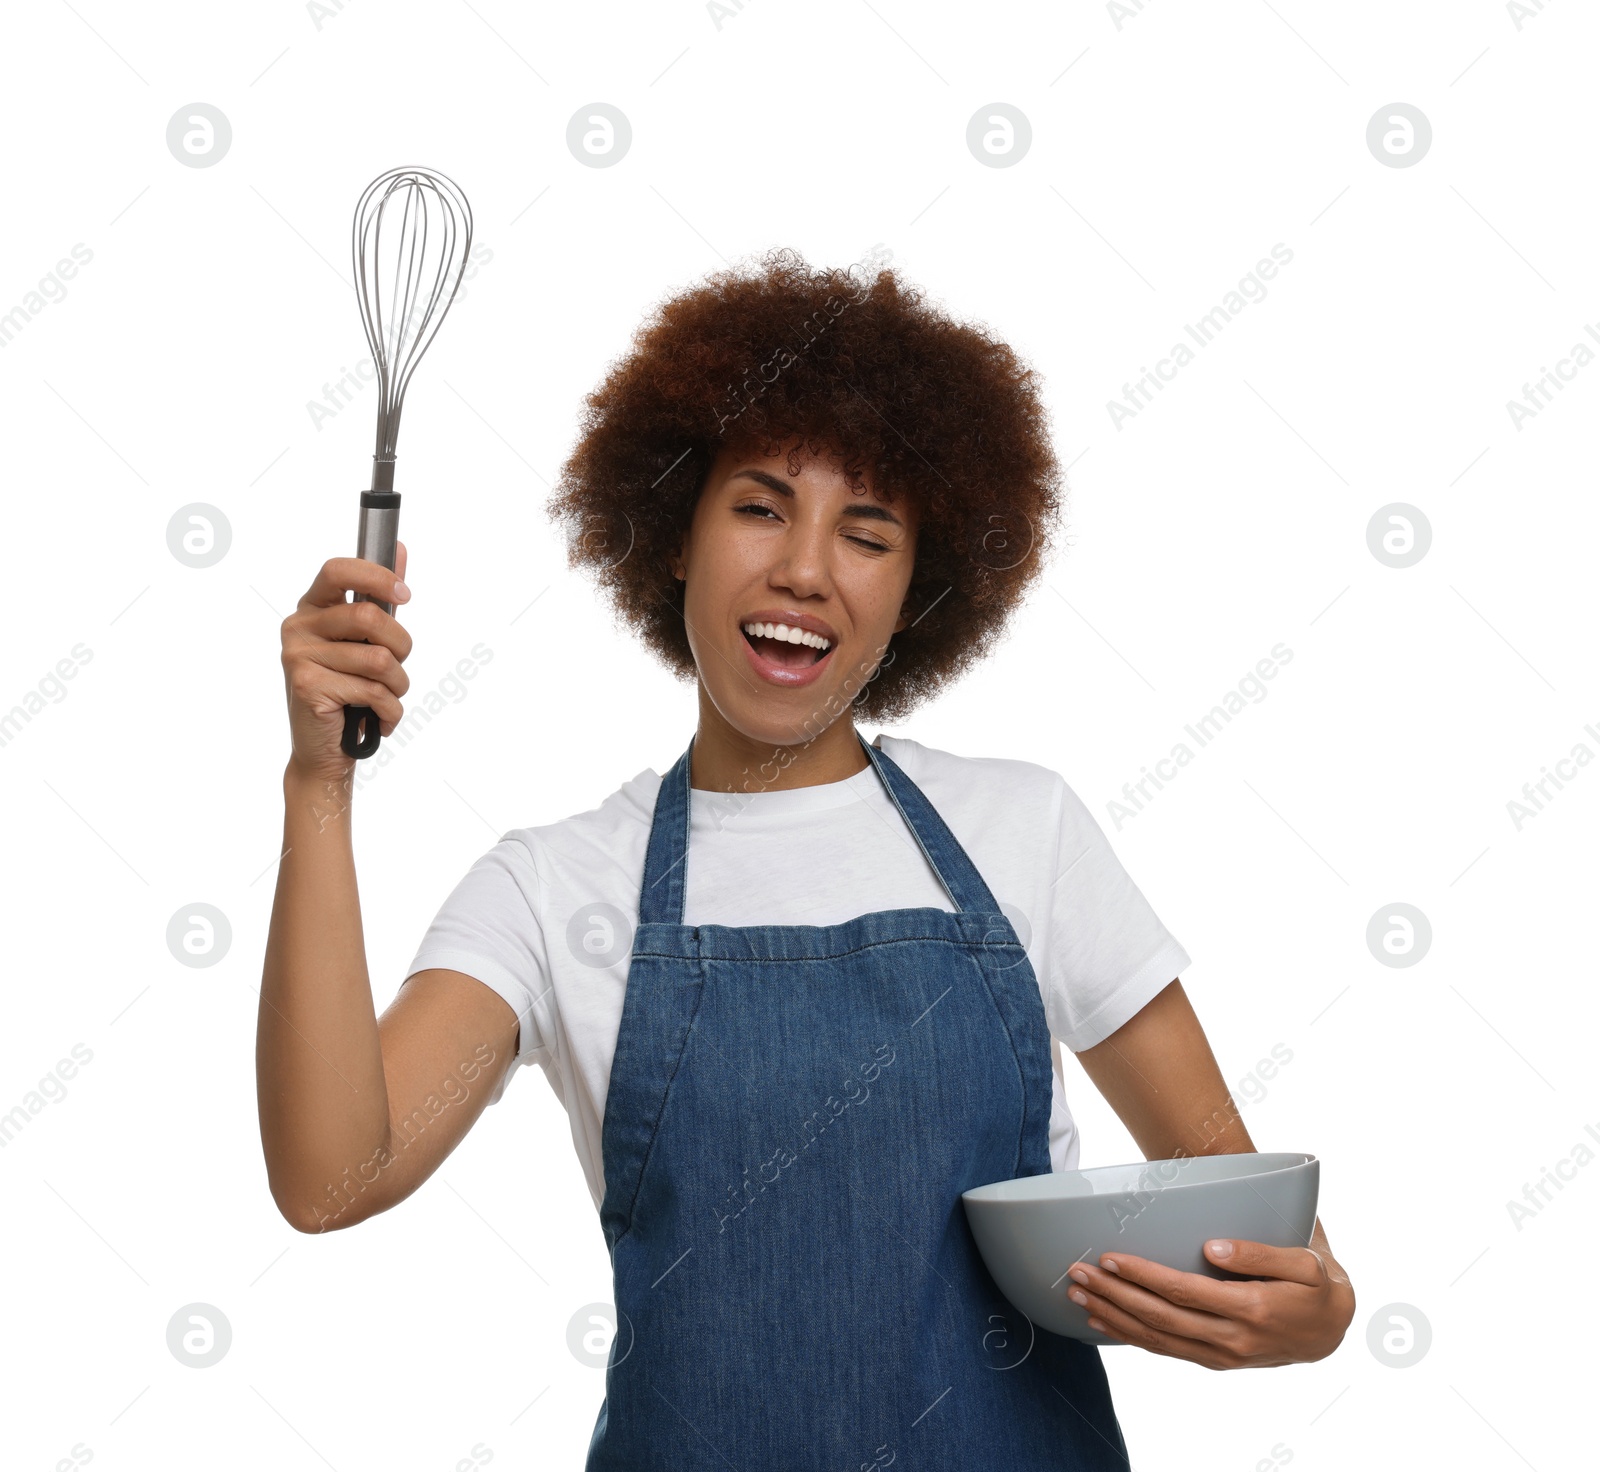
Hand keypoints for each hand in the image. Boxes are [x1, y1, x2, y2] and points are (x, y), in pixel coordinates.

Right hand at [280, 542, 412, 787]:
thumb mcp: (365, 641)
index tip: (404, 595)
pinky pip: (373, 691)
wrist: (324, 750)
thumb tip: (398, 548)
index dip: (376, 576)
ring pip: (378, 659)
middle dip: (401, 646)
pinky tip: (379, 719)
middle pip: (368, 617)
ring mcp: (299, 656)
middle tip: (397, 668)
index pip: (338, 570)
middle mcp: (299, 627)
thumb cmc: (348, 690)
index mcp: (313, 608)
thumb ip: (379, 597)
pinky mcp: (308, 685)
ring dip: (398, 685)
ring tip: (387, 698)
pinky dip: (390, 711)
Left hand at [1064, 1229, 1354, 1369]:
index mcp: (1252, 1309)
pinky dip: (1130, 1338)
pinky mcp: (1215, 1361)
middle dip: (1114, 1295)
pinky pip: (1165, 1351)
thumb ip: (1258, 1253)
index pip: (1183, 1292)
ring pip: (1156, 1340)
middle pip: (1160, 1318)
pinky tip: (1102, 1323)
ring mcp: (1222, 1355)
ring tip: (1077, 1295)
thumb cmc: (1316, 1285)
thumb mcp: (1304, 1262)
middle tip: (1076, 1272)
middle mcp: (1233, 1339)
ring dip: (1113, 1317)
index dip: (1143, 1275)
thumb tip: (1211, 1247)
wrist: (1332, 1330)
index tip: (1110, 1256)